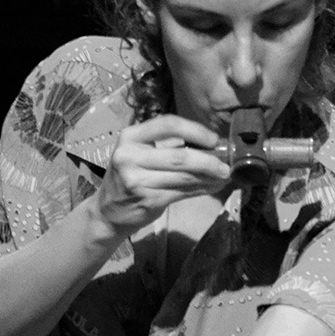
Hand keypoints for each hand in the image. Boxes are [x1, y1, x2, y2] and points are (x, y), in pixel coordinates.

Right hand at [92, 115, 229, 238]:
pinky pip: (182, 192)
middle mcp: (130, 156)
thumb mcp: (138, 153)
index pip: (167, 125)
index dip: (194, 131)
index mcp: (130, 137)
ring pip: (184, 177)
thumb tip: (209, 145)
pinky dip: (201, 190)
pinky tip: (212, 187)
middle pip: (179, 156)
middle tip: (226, 165)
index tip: (213, 140)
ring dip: (209, 177)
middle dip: (208, 161)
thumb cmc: (129, 176)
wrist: (108, 211)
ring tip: (224, 176)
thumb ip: (166, 146)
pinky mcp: (147, 200)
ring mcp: (137, 180)